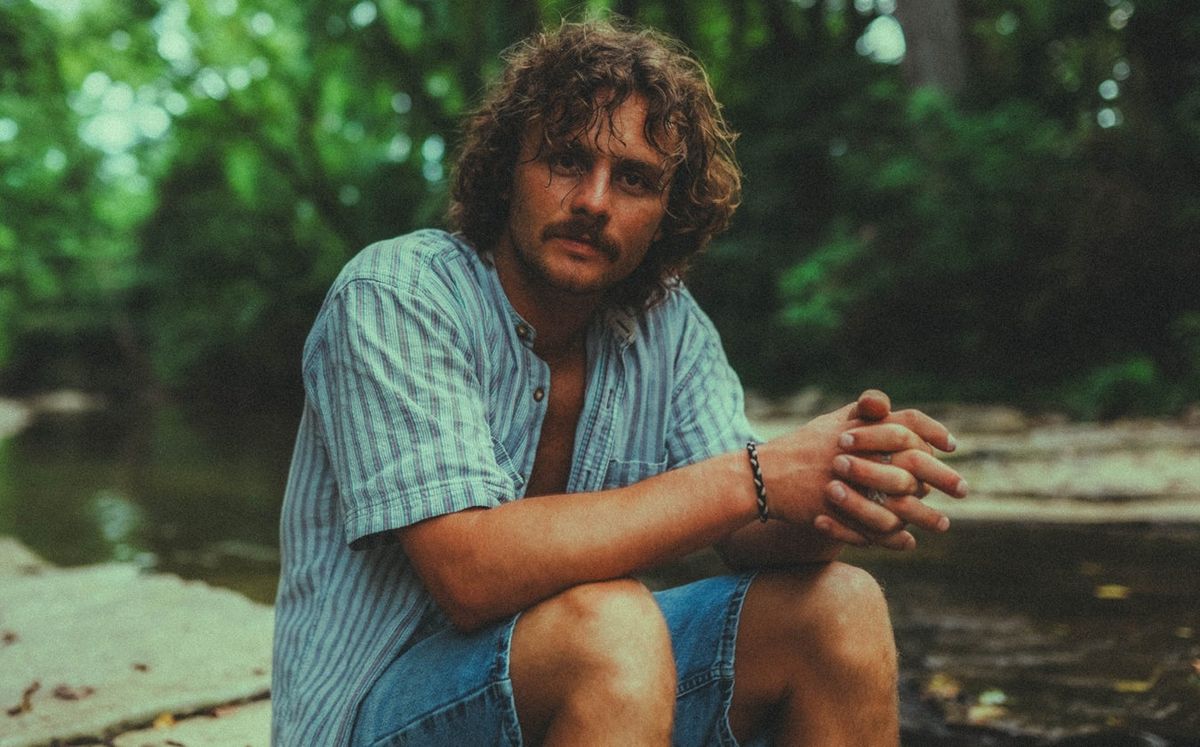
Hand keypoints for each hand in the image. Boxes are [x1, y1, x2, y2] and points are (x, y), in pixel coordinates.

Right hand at [758, 390, 965, 550]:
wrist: (763, 477)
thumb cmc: (802, 447)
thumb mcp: (832, 422)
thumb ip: (864, 413)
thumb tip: (893, 408)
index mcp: (857, 429)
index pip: (906, 424)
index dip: (933, 433)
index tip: (952, 446)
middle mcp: (855, 455)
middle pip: (911, 465)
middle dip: (942, 477)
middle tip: (963, 489)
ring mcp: (845, 485)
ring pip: (897, 503)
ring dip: (924, 516)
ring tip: (942, 524)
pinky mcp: (835, 512)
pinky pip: (872, 530)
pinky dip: (893, 538)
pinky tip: (907, 541)